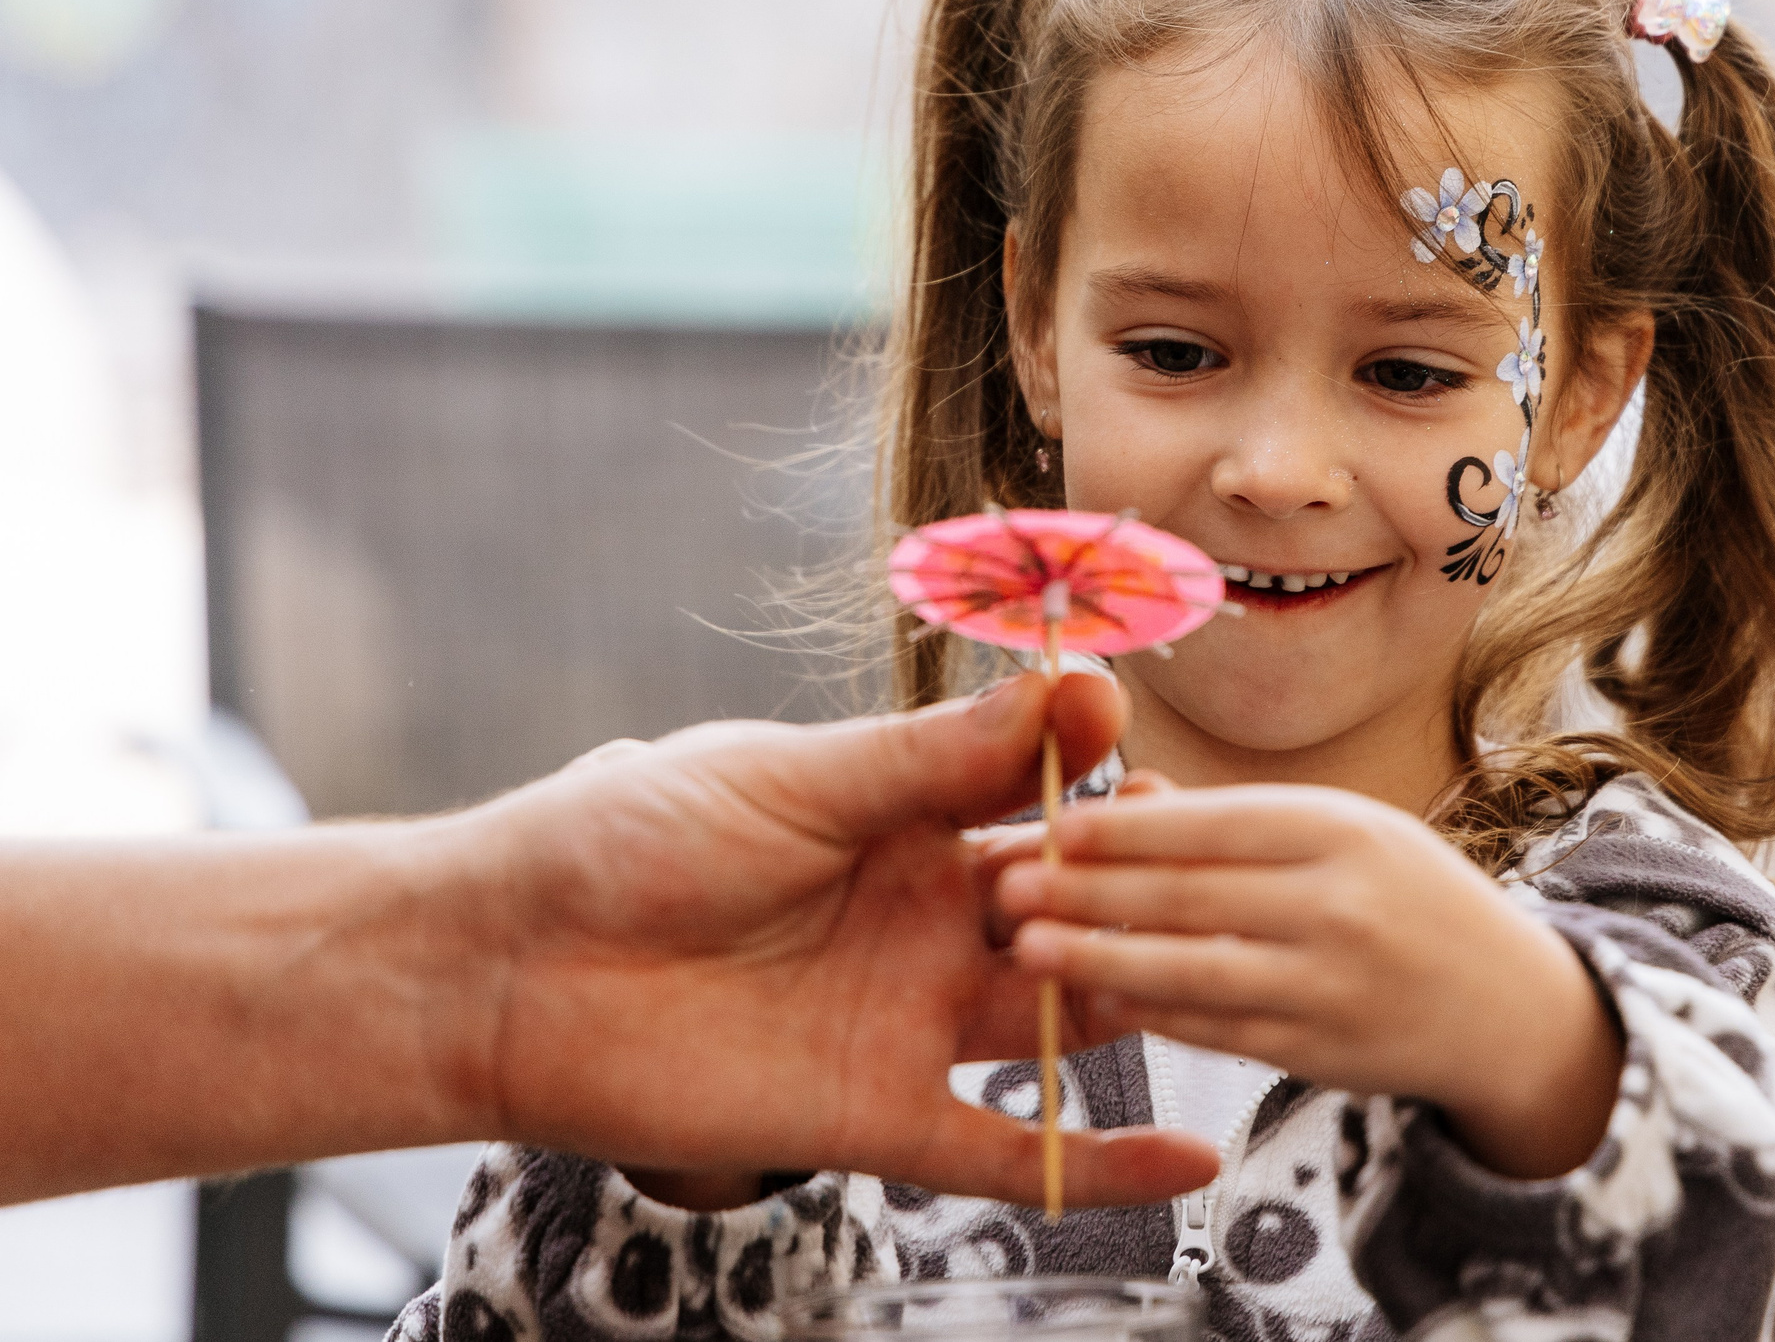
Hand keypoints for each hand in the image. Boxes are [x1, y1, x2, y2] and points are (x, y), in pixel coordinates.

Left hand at [447, 672, 1219, 1207]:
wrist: (508, 964)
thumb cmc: (627, 843)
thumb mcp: (792, 780)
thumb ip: (930, 758)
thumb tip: (1064, 693)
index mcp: (910, 823)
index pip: (1040, 795)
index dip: (1094, 773)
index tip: (1129, 737)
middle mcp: (929, 921)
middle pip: (1072, 908)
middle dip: (1122, 885)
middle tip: (1148, 861)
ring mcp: (912, 1021)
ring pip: (1062, 1017)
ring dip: (1126, 991)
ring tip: (1187, 966)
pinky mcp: (878, 1115)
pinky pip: (1007, 1151)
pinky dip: (1095, 1160)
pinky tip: (1186, 1154)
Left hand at [993, 782, 1622, 1179]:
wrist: (1506, 1006)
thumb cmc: (1402, 896)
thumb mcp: (1338, 832)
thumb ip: (1230, 821)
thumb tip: (1125, 793)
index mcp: (1342, 831)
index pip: (1216, 824)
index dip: (1127, 826)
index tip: (1054, 820)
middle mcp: (1341, 906)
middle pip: (1193, 897)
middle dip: (1090, 891)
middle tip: (1011, 881)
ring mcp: (1331, 987)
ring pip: (1195, 972)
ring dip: (1101, 959)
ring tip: (1030, 946)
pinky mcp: (1317, 1053)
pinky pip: (1216, 1032)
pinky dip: (1151, 1014)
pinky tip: (1096, 997)